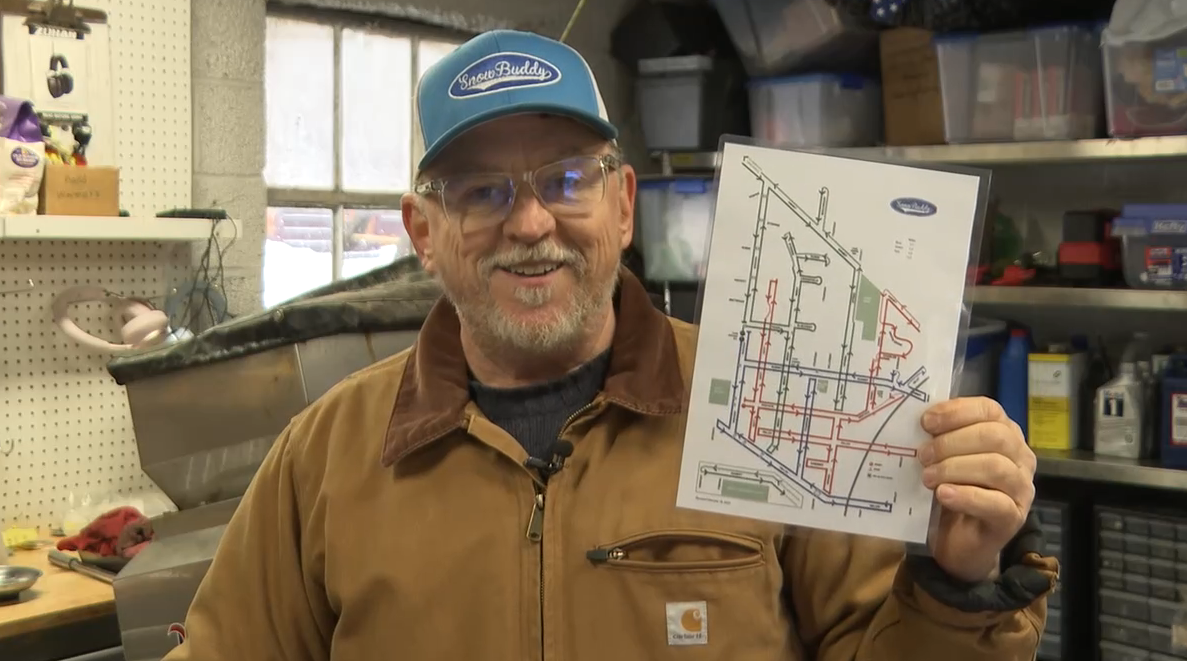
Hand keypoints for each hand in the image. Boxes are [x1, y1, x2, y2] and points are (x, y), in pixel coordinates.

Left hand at [918, 396, 1035, 582]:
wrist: (956, 541)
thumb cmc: (950, 490)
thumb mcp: (943, 458)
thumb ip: (939, 438)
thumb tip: (920, 420)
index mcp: (1005, 434)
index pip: (989, 410)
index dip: (956, 412)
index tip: (926, 422)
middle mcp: (1020, 458)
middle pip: (994, 436)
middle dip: (952, 442)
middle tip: (922, 455)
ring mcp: (1021, 489)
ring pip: (996, 467)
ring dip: (955, 468)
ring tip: (928, 477)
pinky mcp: (1013, 517)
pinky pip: (995, 503)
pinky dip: (965, 496)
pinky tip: (943, 495)